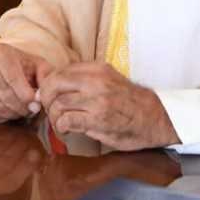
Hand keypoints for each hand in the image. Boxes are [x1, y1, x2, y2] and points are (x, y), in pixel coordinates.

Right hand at [0, 43, 52, 122]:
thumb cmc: (19, 65)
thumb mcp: (36, 64)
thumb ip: (46, 76)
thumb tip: (43, 95)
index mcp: (0, 53)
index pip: (13, 78)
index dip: (26, 95)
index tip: (35, 105)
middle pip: (4, 94)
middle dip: (21, 107)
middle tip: (30, 110)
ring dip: (12, 113)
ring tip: (20, 109)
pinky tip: (7, 110)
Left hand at [36, 62, 178, 150]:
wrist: (154, 118)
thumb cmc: (129, 101)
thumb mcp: (109, 80)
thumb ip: (86, 80)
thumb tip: (58, 85)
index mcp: (97, 69)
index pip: (61, 71)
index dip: (49, 84)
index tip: (49, 96)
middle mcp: (96, 81)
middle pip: (54, 83)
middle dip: (45, 98)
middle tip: (48, 109)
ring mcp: (97, 100)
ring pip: (58, 103)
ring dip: (53, 115)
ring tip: (59, 122)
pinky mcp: (98, 120)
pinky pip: (68, 120)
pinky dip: (62, 126)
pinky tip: (66, 130)